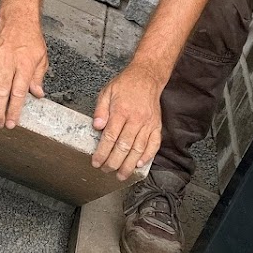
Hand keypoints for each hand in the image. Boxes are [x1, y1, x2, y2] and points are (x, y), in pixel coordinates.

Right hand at [0, 21, 48, 127]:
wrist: (19, 20)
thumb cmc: (30, 41)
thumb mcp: (42, 58)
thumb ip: (38, 77)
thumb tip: (37, 94)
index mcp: (25, 63)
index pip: (19, 92)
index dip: (14, 109)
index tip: (10, 122)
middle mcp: (9, 59)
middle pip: (1, 89)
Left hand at [92, 63, 163, 179]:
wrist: (147, 77)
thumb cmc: (125, 85)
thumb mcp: (107, 92)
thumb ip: (100, 110)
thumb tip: (97, 127)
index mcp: (121, 111)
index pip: (110, 137)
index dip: (102, 152)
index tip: (96, 162)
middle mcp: (136, 119)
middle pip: (124, 146)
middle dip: (114, 162)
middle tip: (106, 171)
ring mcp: (148, 123)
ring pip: (139, 149)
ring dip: (129, 164)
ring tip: (121, 175)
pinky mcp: (156, 126)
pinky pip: (154, 144)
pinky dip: (148, 156)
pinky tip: (140, 164)